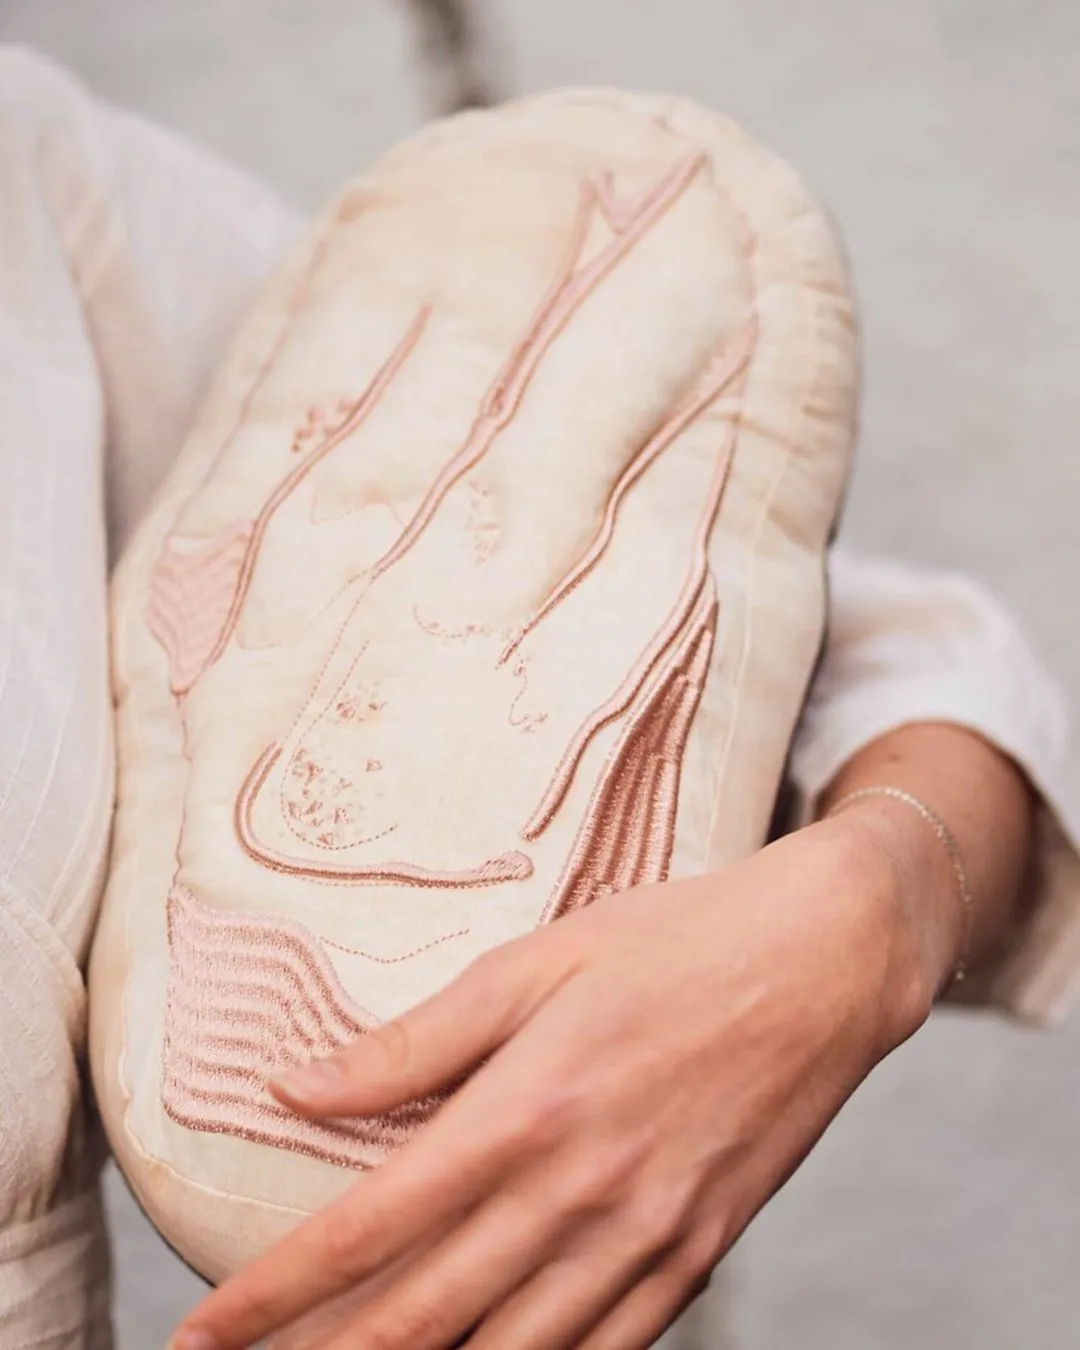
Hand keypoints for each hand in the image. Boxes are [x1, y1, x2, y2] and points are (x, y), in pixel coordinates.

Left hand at [170, 810, 942, 1349]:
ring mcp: (645, 1238)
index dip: (275, 1291)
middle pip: (425, 1316)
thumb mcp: (539, 961)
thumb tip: (301, 1088)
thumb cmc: (676, 942)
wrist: (825, 961)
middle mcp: (579, 1192)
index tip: (204, 1329)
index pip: (372, 1226)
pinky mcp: (700, 1256)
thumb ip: (416, 1039)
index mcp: (527, 1109)